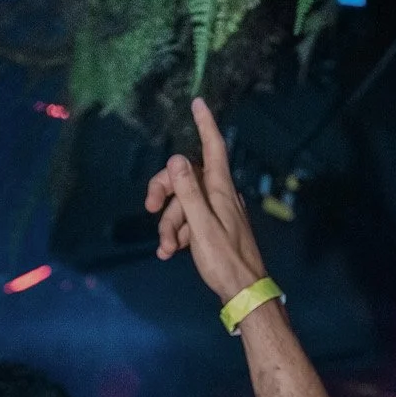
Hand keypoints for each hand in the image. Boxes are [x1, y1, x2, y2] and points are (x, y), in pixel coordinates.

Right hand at [145, 98, 268, 304]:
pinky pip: (190, 222)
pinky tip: (169, 252)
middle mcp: (221, 196)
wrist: (245, 294)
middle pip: (186, 178)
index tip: (198, 103)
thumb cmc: (225, 261)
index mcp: (221, 191)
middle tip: (150, 209)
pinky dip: (178, 234)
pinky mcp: (215, 230)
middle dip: (165, 193)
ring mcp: (218, 214)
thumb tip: (176, 159)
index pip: (213, 149)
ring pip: (184, 205)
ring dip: (169, 225)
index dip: (206, 125)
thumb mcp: (201, 226)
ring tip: (167, 248)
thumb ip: (188, 193)